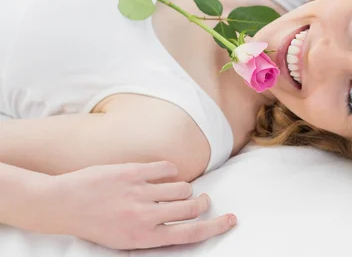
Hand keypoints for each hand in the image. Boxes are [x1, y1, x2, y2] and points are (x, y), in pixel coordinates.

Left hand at [39, 161, 236, 249]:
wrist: (63, 205)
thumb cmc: (96, 224)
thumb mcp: (126, 239)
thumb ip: (155, 231)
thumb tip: (185, 219)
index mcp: (144, 237)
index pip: (191, 234)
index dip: (216, 226)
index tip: (231, 219)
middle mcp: (145, 216)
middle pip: (192, 207)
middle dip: (202, 203)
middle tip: (203, 200)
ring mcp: (139, 192)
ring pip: (182, 187)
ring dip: (184, 188)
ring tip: (173, 189)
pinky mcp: (132, 172)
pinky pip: (166, 168)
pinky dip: (170, 170)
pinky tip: (163, 173)